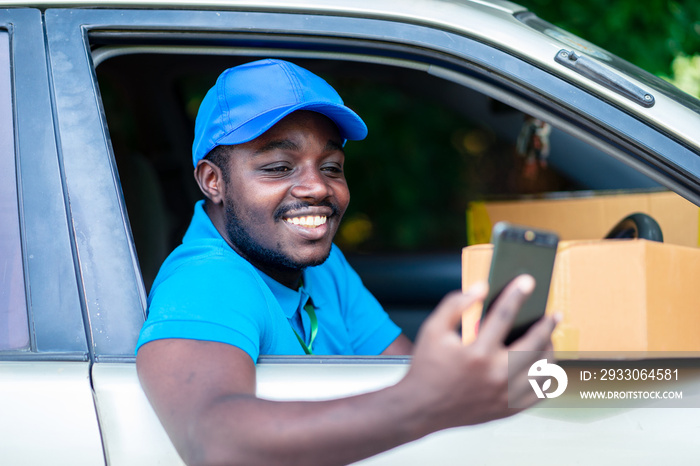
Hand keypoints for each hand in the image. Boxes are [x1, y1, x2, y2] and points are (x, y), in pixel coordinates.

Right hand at [401, 275, 557, 432]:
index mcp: (477, 353)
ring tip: (548, 340)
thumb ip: (455, 305)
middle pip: (534, 344)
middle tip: (553, 314)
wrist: (421, 408)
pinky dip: (546, 378)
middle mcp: (495, 375)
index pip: (504, 316)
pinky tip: (543, 366)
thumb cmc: (427, 367)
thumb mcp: (432, 330)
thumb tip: (481, 288)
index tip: (528, 282)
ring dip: (549, 351)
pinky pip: (539, 393)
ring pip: (543, 371)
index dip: (517, 295)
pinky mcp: (508, 409)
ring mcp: (505, 395)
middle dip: (547, 325)